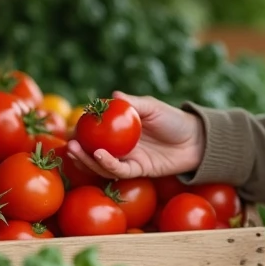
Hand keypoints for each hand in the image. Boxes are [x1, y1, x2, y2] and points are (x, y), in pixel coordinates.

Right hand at [67, 92, 203, 179]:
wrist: (196, 139)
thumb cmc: (174, 119)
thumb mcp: (152, 107)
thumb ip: (132, 103)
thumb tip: (112, 94)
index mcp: (121, 130)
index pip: (96, 133)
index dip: (83, 132)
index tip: (71, 128)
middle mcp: (122, 147)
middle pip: (94, 151)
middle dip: (78, 151)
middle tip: (68, 145)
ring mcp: (129, 159)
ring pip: (102, 164)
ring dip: (88, 159)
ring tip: (76, 150)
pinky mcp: (139, 171)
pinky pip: (120, 170)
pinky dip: (107, 164)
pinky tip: (99, 155)